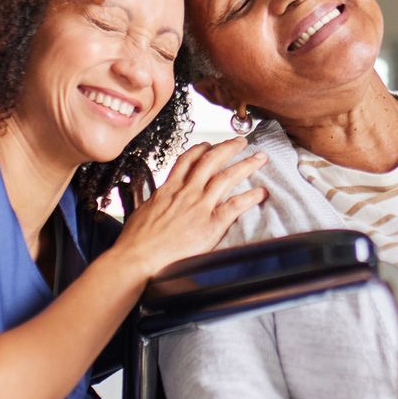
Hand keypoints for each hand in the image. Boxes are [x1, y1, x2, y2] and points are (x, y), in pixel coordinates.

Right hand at [115, 138, 267, 275]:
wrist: (138, 257)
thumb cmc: (136, 240)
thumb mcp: (141, 212)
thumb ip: (153, 203)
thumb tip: (154, 203)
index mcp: (169, 189)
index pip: (187, 161)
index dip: (201, 149)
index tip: (210, 145)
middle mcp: (186, 192)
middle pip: (211, 161)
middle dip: (229, 148)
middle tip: (241, 142)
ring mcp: (200, 206)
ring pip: (227, 177)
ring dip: (245, 164)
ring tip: (259, 157)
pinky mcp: (211, 224)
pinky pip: (235, 206)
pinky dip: (250, 197)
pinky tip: (261, 192)